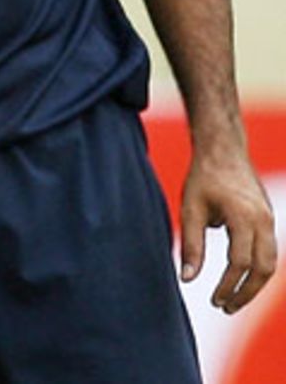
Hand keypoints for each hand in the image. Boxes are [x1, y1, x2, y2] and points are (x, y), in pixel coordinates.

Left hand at [179, 151, 276, 312]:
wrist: (223, 149)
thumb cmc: (203, 177)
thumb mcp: (191, 208)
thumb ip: (191, 244)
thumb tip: (187, 279)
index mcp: (243, 217)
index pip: (239, 262)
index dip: (227, 285)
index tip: (213, 299)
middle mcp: (263, 221)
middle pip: (262, 269)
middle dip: (245, 293)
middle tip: (225, 307)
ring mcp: (269, 220)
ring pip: (270, 264)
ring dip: (254, 285)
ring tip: (232, 299)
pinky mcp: (269, 220)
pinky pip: (270, 253)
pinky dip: (258, 270)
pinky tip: (240, 279)